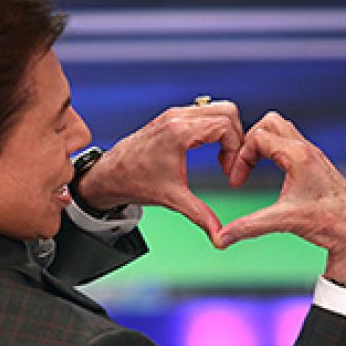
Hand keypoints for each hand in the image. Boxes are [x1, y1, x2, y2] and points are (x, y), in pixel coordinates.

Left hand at [75, 100, 244, 245]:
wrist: (109, 175)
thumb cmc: (134, 181)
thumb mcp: (173, 199)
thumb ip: (200, 215)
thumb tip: (219, 236)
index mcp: (179, 131)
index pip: (226, 125)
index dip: (235, 149)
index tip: (228, 171)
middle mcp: (178, 116)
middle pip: (227, 111)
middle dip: (236, 137)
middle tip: (230, 162)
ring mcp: (175, 114)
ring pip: (217, 109)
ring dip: (226, 132)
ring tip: (221, 158)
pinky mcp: (172, 117)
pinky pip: (204, 113)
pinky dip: (214, 129)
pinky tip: (209, 150)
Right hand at [218, 112, 345, 286]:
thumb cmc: (326, 222)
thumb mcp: (282, 222)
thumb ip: (248, 227)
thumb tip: (220, 239)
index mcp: (298, 156)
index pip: (257, 137)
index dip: (240, 158)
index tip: (236, 182)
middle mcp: (306, 149)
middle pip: (269, 122)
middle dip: (249, 142)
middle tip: (242, 166)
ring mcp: (312, 154)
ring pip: (281, 129)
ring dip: (263, 144)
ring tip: (252, 167)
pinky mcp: (315, 162)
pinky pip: (289, 143)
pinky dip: (274, 151)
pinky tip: (272, 173)